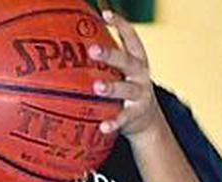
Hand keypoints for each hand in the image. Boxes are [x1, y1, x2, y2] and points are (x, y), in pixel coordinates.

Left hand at [88, 10, 163, 141]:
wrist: (149, 122)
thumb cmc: (127, 90)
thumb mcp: (123, 73)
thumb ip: (107, 61)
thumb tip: (73, 44)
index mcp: (137, 61)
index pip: (131, 38)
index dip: (121, 25)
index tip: (106, 15)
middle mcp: (141, 76)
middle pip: (127, 62)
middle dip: (110, 55)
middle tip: (92, 50)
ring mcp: (140, 96)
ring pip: (127, 89)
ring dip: (112, 87)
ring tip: (96, 87)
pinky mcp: (135, 116)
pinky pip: (123, 118)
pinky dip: (113, 122)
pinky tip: (102, 126)